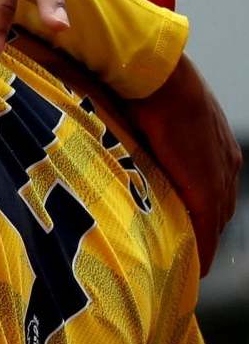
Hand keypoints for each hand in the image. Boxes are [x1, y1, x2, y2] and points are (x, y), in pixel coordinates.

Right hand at [122, 55, 239, 274]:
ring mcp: (219, 175)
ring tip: (188, 265)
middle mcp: (225, 163)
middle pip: (220, 209)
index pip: (213, 189)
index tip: (188, 231)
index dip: (201, 212)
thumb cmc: (143, 88)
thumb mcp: (149, 118)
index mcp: (215, 145)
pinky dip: (202, 248)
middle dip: (205, 232)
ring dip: (202, 243)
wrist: (157, 77)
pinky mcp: (206, 187)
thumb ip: (144, 141)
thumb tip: (119, 148)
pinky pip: (206, 227)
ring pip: (215, 221)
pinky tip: (195, 265)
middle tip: (188, 256)